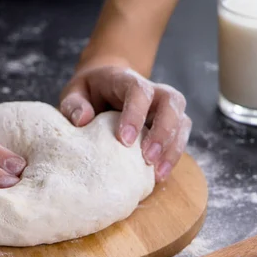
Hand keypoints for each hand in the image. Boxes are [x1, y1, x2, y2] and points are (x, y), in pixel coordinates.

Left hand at [60, 64, 191, 181]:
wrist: (103, 89)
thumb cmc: (88, 93)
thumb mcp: (74, 93)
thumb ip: (73, 105)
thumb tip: (82, 120)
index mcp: (126, 80)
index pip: (140, 90)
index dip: (136, 113)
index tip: (124, 140)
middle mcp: (153, 91)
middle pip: (171, 102)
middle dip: (163, 131)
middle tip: (147, 158)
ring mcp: (164, 108)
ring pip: (182, 121)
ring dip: (173, 148)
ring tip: (157, 173)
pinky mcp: (169, 125)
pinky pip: (180, 138)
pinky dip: (173, 157)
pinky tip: (159, 176)